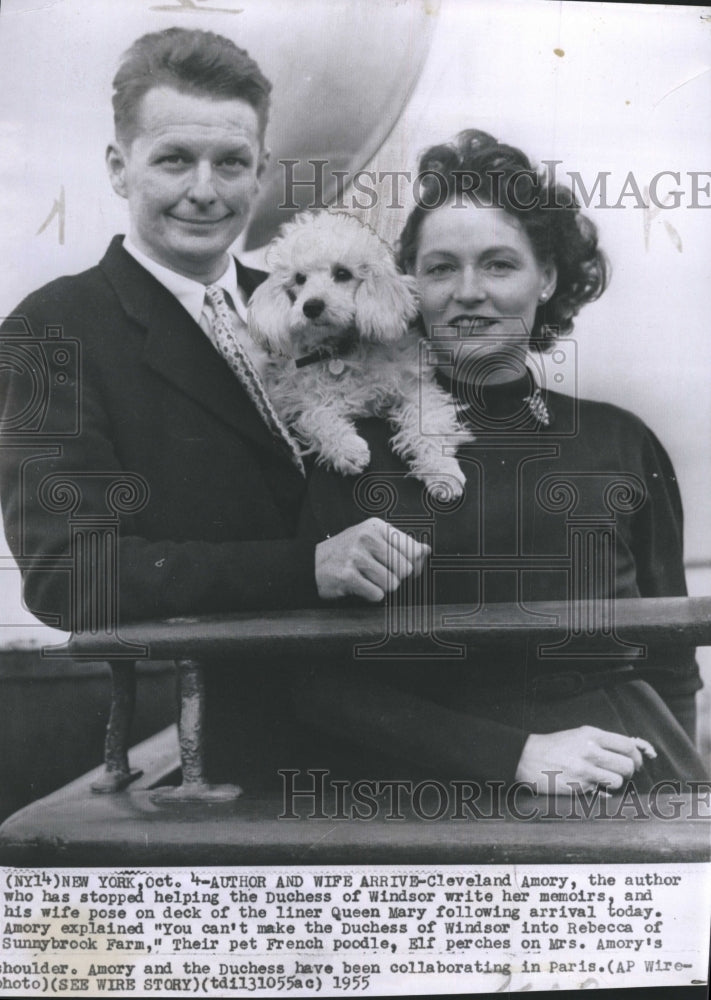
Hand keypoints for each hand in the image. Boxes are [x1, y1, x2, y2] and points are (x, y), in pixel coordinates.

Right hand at [315, 517, 429, 601]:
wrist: (312, 564)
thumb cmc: (348, 552)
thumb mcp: (373, 540)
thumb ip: (401, 545)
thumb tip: (426, 551)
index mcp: (376, 526)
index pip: (413, 550)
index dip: (412, 564)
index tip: (399, 566)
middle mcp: (367, 537)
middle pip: (405, 569)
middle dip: (395, 576)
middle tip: (378, 573)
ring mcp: (356, 556)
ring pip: (392, 583)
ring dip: (382, 587)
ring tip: (367, 579)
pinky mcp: (347, 575)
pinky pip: (377, 594)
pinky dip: (371, 595)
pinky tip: (359, 586)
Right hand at [515, 726, 656, 794]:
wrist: (527, 758)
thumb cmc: (554, 746)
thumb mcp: (578, 735)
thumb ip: (602, 741)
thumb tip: (629, 751)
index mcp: (591, 734)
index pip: (627, 745)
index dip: (637, 756)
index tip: (636, 762)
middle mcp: (590, 751)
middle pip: (627, 765)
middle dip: (629, 771)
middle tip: (622, 773)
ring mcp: (585, 770)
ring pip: (618, 781)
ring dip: (615, 783)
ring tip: (605, 780)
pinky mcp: (579, 787)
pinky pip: (603, 792)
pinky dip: (601, 791)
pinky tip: (590, 785)